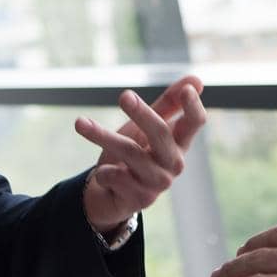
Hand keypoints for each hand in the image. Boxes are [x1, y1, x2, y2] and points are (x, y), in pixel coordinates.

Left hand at [75, 75, 206, 233]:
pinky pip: (116, 176)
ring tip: (80, 123)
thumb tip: (196, 78)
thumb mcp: (149, 126)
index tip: (187, 89)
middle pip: (161, 133)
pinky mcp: (140, 198)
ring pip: (130, 152)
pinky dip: (104, 171)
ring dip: (102, 136)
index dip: (193, 106)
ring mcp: (158, 182)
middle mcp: (174, 162)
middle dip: (142, 113)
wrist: (112, 193)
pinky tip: (101, 172)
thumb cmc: (136, 153)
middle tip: (123, 95)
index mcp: (179, 142)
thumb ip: (169, 103)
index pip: (195, 122)